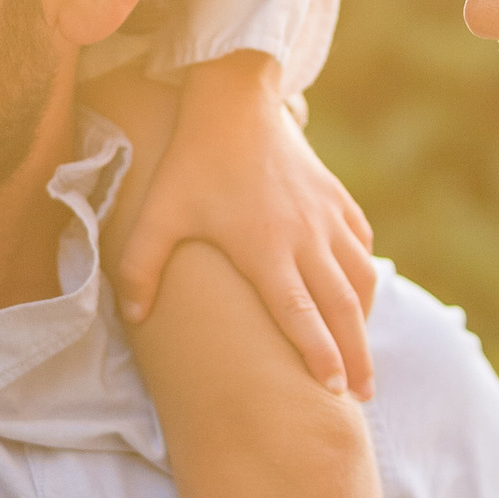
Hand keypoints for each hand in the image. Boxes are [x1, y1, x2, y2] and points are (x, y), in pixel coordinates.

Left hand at [112, 53, 377, 397]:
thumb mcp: (158, 213)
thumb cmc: (193, 161)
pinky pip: (362, 245)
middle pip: (341, 307)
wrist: (234, 99)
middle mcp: (304, 236)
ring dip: (365, 323)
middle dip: (355, 356)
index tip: (333, 392)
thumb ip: (140, 267)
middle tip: (363, 398)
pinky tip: (361, 298)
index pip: (299, 312)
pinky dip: (365, 277)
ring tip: (364, 361)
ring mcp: (326, 216)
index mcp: (264, 246)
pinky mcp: (337, 199)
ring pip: (361, 278)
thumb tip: (133, 318)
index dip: (318, 353)